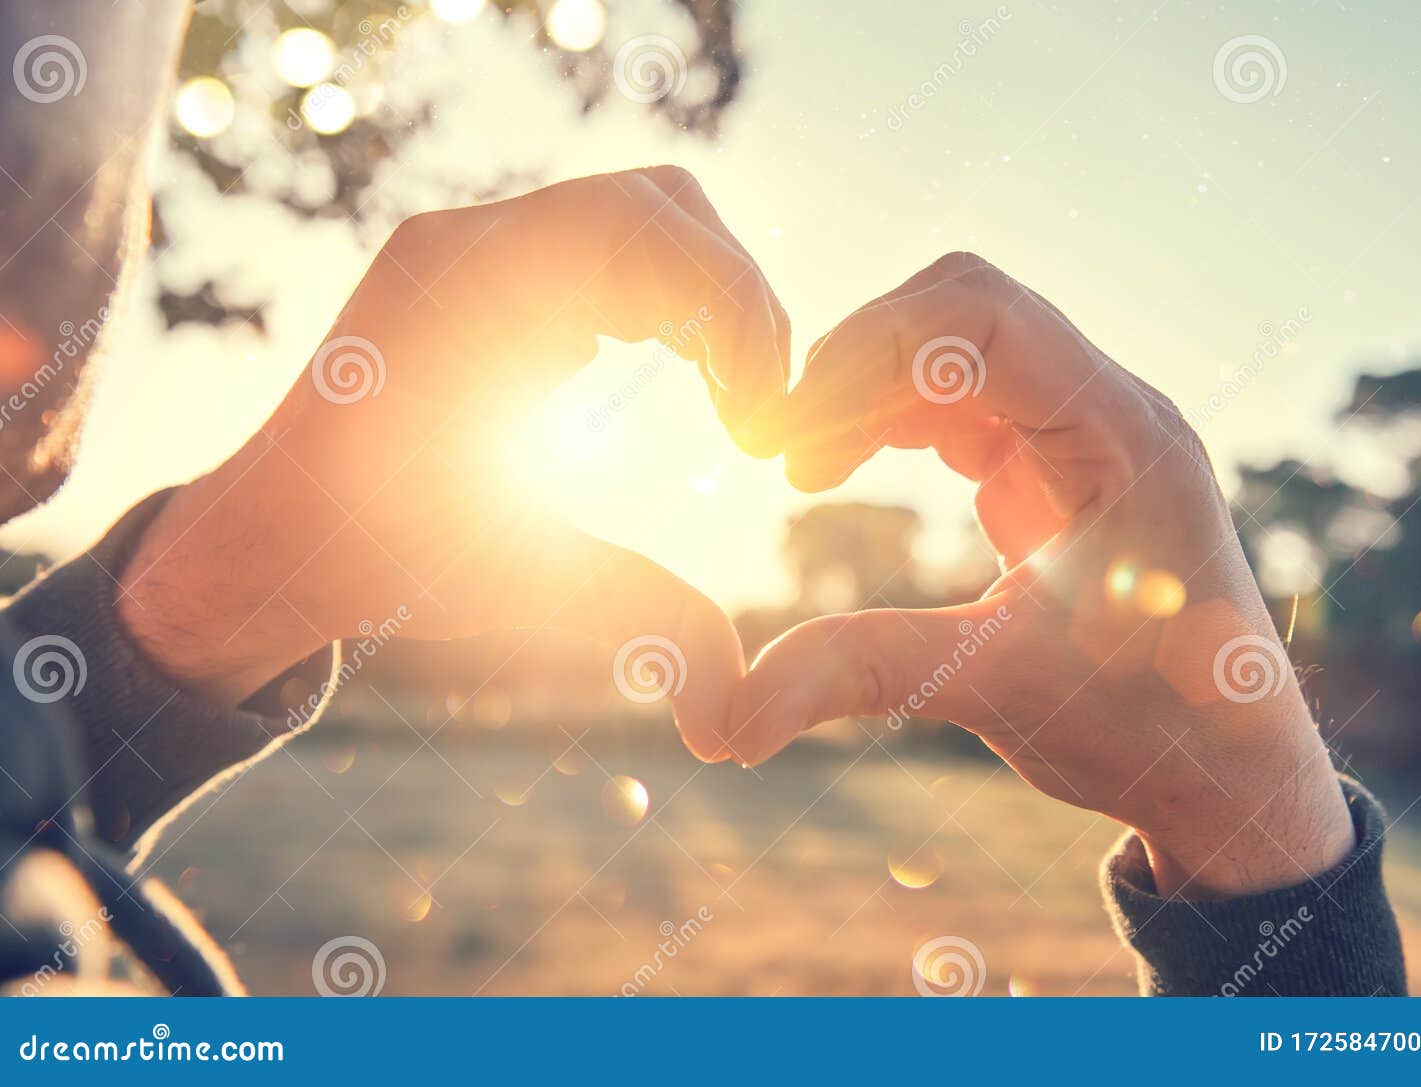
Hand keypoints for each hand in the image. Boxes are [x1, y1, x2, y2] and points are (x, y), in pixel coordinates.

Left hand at [117, 167, 788, 760]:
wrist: (270, 538)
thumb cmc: (371, 559)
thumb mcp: (513, 585)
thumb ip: (636, 626)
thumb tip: (733, 720)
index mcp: (465, 284)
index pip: (650, 228)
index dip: (737, 313)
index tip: (757, 427)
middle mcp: (470, 242)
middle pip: (663, 207)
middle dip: (738, 306)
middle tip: (760, 416)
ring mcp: (482, 252)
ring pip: (647, 222)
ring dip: (710, 307)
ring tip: (734, 405)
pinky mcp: (495, 278)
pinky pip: (614, 253)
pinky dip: (670, 308)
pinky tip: (679, 384)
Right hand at [732, 253, 1354, 897]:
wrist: (1227, 773)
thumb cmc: (1144, 729)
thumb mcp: (994, 688)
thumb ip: (860, 674)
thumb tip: (723, 722)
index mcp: (1122, 437)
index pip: (986, 318)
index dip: (870, 352)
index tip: (789, 432)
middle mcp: (1110, 412)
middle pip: (966, 306)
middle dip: (860, 358)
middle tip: (778, 441)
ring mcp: (1085, 433)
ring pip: (957, 348)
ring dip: (868, 389)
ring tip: (796, 464)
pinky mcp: (1057, 467)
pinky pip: (963, 401)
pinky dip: (891, 419)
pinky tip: (836, 468)